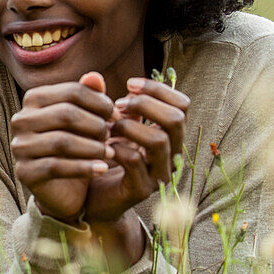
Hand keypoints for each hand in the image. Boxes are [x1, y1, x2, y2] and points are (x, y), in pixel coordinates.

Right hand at [10, 72, 114, 221]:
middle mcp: (21, 120)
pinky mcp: (24, 172)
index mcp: (34, 100)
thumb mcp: (86, 121)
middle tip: (113, 136)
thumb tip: (95, 76)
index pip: (72, 91)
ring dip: (92, 147)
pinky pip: (57, 167)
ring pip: (61, 141)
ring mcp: (19, 146)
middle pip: (65, 113)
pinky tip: (102, 169)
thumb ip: (90, 97)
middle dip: (95, 125)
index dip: (99, 102)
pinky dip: (84, 168)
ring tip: (111, 153)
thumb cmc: (77, 147)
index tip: (117, 116)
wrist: (64, 188)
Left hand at [83, 77, 189, 223]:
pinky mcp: (141, 190)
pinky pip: (134, 162)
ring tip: (109, 126)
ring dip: (128, 126)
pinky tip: (104, 146)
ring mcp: (159, 174)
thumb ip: (105, 103)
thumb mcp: (111, 125)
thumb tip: (92, 76)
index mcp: (170, 135)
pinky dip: (117, 148)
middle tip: (118, 104)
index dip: (158, 89)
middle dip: (145, 104)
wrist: (92, 198)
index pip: (182, 105)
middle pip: (176, 119)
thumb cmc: (104, 156)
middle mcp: (171, 154)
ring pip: (158, 140)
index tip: (129, 84)